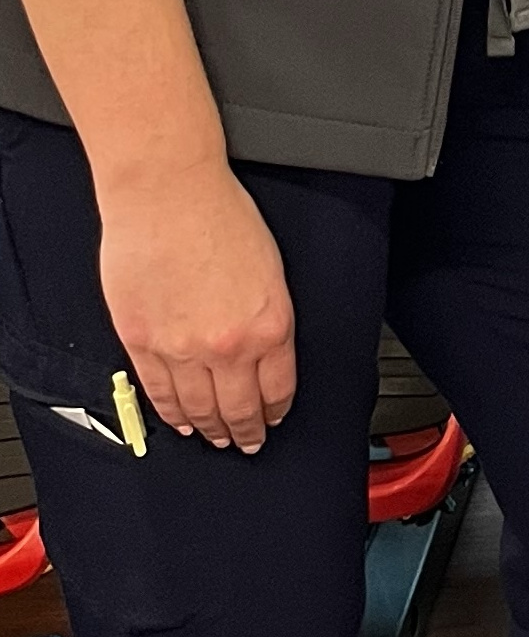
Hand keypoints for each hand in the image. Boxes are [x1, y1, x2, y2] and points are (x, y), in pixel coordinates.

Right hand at [95, 157, 296, 452]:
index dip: (276, 411)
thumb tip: (262, 347)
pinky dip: (172, 415)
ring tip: (217, 439)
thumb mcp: (270, 267)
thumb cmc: (222, 215)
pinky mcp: (143, 344)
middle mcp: (228, 346)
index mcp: (270, 323)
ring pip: (199, 409)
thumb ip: (266, 315)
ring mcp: (181, 349)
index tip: (275, 420)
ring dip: (210, 429)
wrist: (169, 194)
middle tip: (249, 442)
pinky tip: (182, 423)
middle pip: (239, 408)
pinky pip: (159, 394)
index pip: (278, 388)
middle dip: (246, 430)